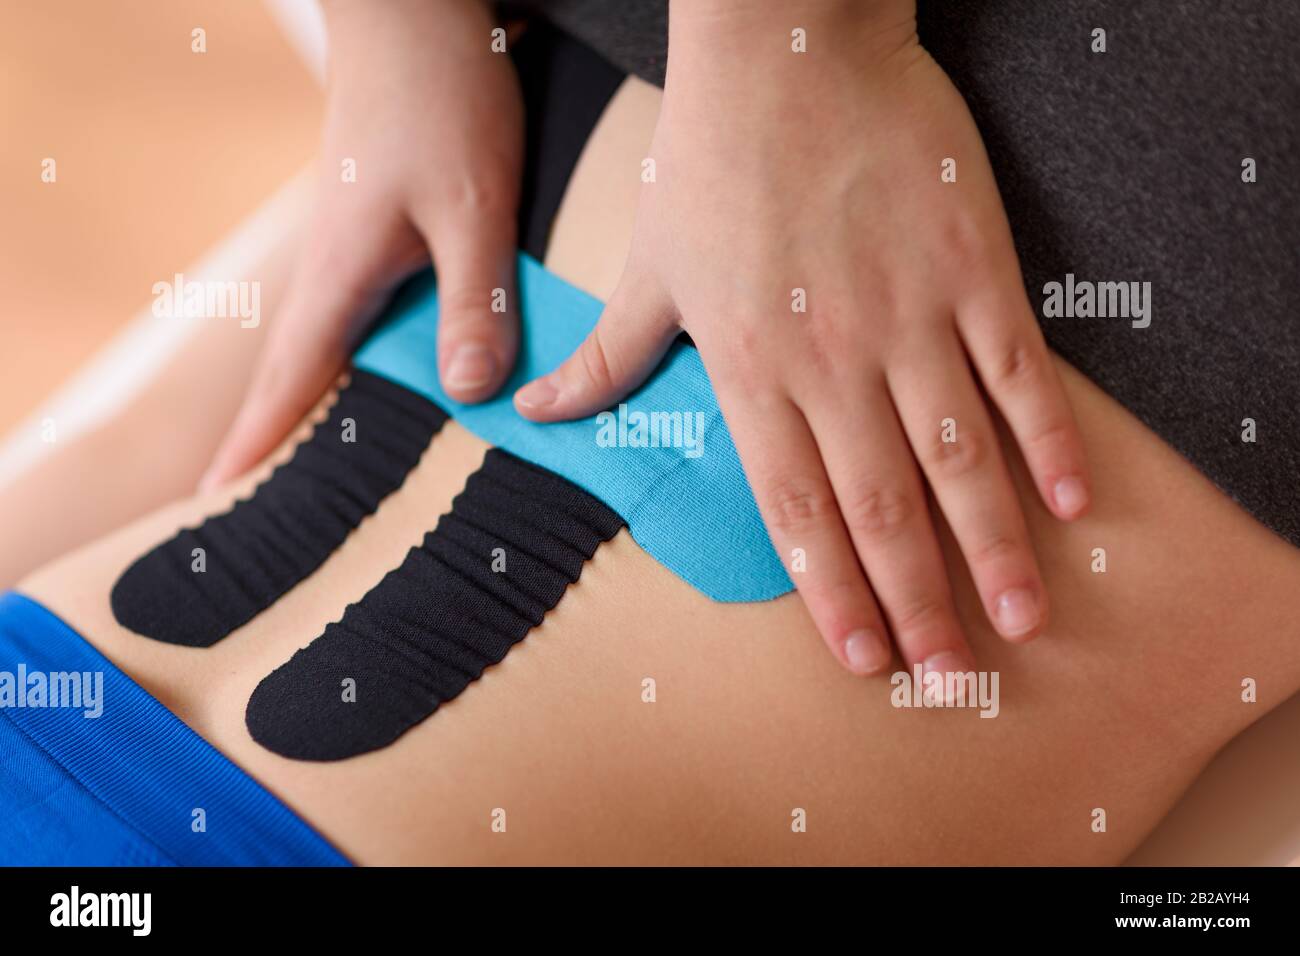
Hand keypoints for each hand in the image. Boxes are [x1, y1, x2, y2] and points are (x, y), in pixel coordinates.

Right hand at [202, 0, 521, 488]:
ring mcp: (354, 246)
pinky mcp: (381, 227)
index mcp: (342, 273)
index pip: (291, 376)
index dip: (257, 438)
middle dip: (279, 433)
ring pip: (336, 341)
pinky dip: (370, 353)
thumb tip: (470, 393)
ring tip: (323, 456)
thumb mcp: (474, 206)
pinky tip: (400, 372)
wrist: (418, 15)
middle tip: (259, 499)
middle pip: (301, 369)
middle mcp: (336, 267)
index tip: (216, 495)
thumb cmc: (441, 99)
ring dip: (323, 396)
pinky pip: (368, 310)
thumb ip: (473, 299)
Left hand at [514, 1, 1089, 679]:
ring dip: (989, 548)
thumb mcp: (646, 263)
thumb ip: (603, 355)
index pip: (794, 507)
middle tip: (949, 675)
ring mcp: (910, 316)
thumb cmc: (712, 155)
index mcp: (751, 368)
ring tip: (1018, 621)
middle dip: (917, 602)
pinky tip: (1068, 505)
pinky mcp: (972, 268)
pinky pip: (1018, 371)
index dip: (829, 591)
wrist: (789, 44)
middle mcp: (832, 361)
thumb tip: (529, 411)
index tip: (862, 659)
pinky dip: (1047, 440)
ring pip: (958, 458)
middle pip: (882, 506)